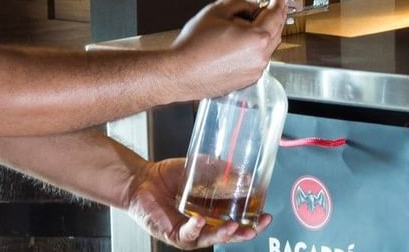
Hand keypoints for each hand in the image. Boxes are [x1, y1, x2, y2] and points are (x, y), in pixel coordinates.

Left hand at [123, 156, 271, 248]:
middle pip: (229, 235)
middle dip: (244, 233)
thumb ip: (222, 171)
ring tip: (233, 226)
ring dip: (223, 234)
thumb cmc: (169, 176)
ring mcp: (189, 232)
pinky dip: (195, 228)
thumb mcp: (201, 169)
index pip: (238, 220)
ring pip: (210, 239)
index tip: (266, 216)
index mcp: (213, 212)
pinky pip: (187, 235)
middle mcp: (204, 225)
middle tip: (256, 228)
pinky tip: (200, 220)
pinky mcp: (174, 234)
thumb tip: (245, 173)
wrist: (143, 179)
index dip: (253, 221)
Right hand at [169, 0, 288, 100]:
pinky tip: (233, 45)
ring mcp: (254, 71)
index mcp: (258, 38)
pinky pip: (256, 60)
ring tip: (237, 28)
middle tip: (262, 8)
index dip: (279, 2)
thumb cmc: (194, 47)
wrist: (179, 73)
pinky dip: (252, 50)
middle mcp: (260, 58)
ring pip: (266, 47)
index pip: (276, 14)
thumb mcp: (216, 11)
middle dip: (271, 17)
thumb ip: (239, 3)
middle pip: (275, 31)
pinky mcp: (245, 80)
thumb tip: (249, 6)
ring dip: (260, 34)